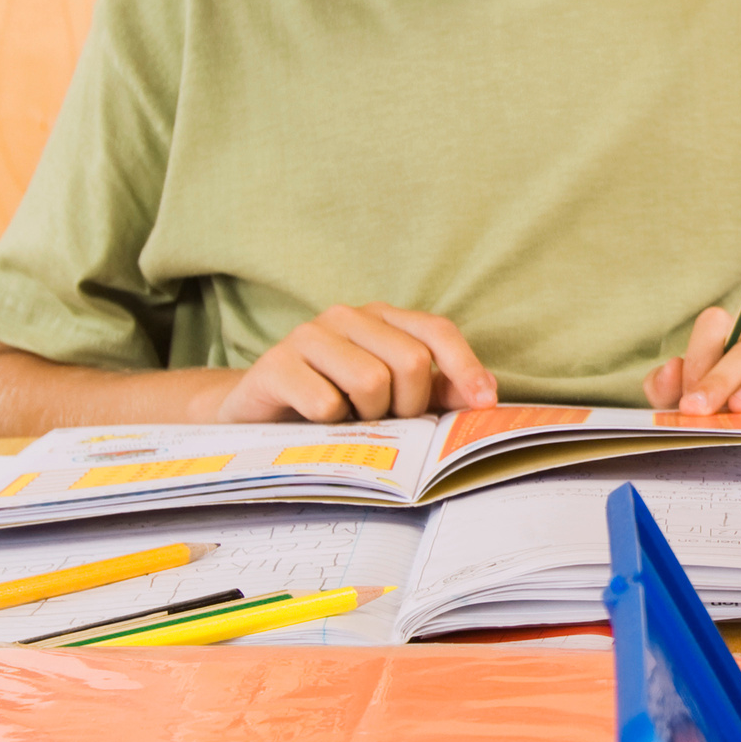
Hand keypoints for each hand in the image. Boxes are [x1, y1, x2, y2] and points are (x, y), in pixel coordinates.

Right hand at [213, 304, 497, 422]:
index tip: (483, 403)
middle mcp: (346, 317)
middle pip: (410, 362)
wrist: (257, 415)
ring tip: (349, 419)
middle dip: (409, 404)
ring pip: (371, 381)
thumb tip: (483, 395)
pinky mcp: (275, 365)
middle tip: (386, 419)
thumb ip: (438, 390)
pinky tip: (316, 421)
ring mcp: (307, 336)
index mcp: (380, 318)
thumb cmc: (335, 403)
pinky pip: (326, 403)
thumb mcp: (392, 395)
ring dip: (368, 416)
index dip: (465, 367)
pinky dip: (330, 424)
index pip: (437, 331)